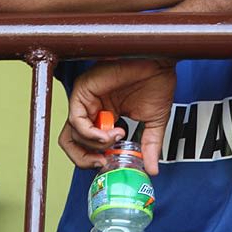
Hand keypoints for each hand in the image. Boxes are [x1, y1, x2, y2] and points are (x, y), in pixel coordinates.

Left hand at [58, 58, 176, 175]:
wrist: (160, 62)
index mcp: (105, 114)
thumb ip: (150, 146)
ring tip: (117, 138)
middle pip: (71, 142)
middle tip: (104, 161)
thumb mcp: (154, 122)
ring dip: (95, 144)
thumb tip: (153, 168)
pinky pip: (76, 120)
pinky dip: (92, 134)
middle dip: (85, 159)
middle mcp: (92, 107)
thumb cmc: (157, 82)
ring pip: (72, 134)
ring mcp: (86, 99)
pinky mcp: (83, 90)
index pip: (85, 143)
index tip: (111, 162)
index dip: (93, 158)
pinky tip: (111, 133)